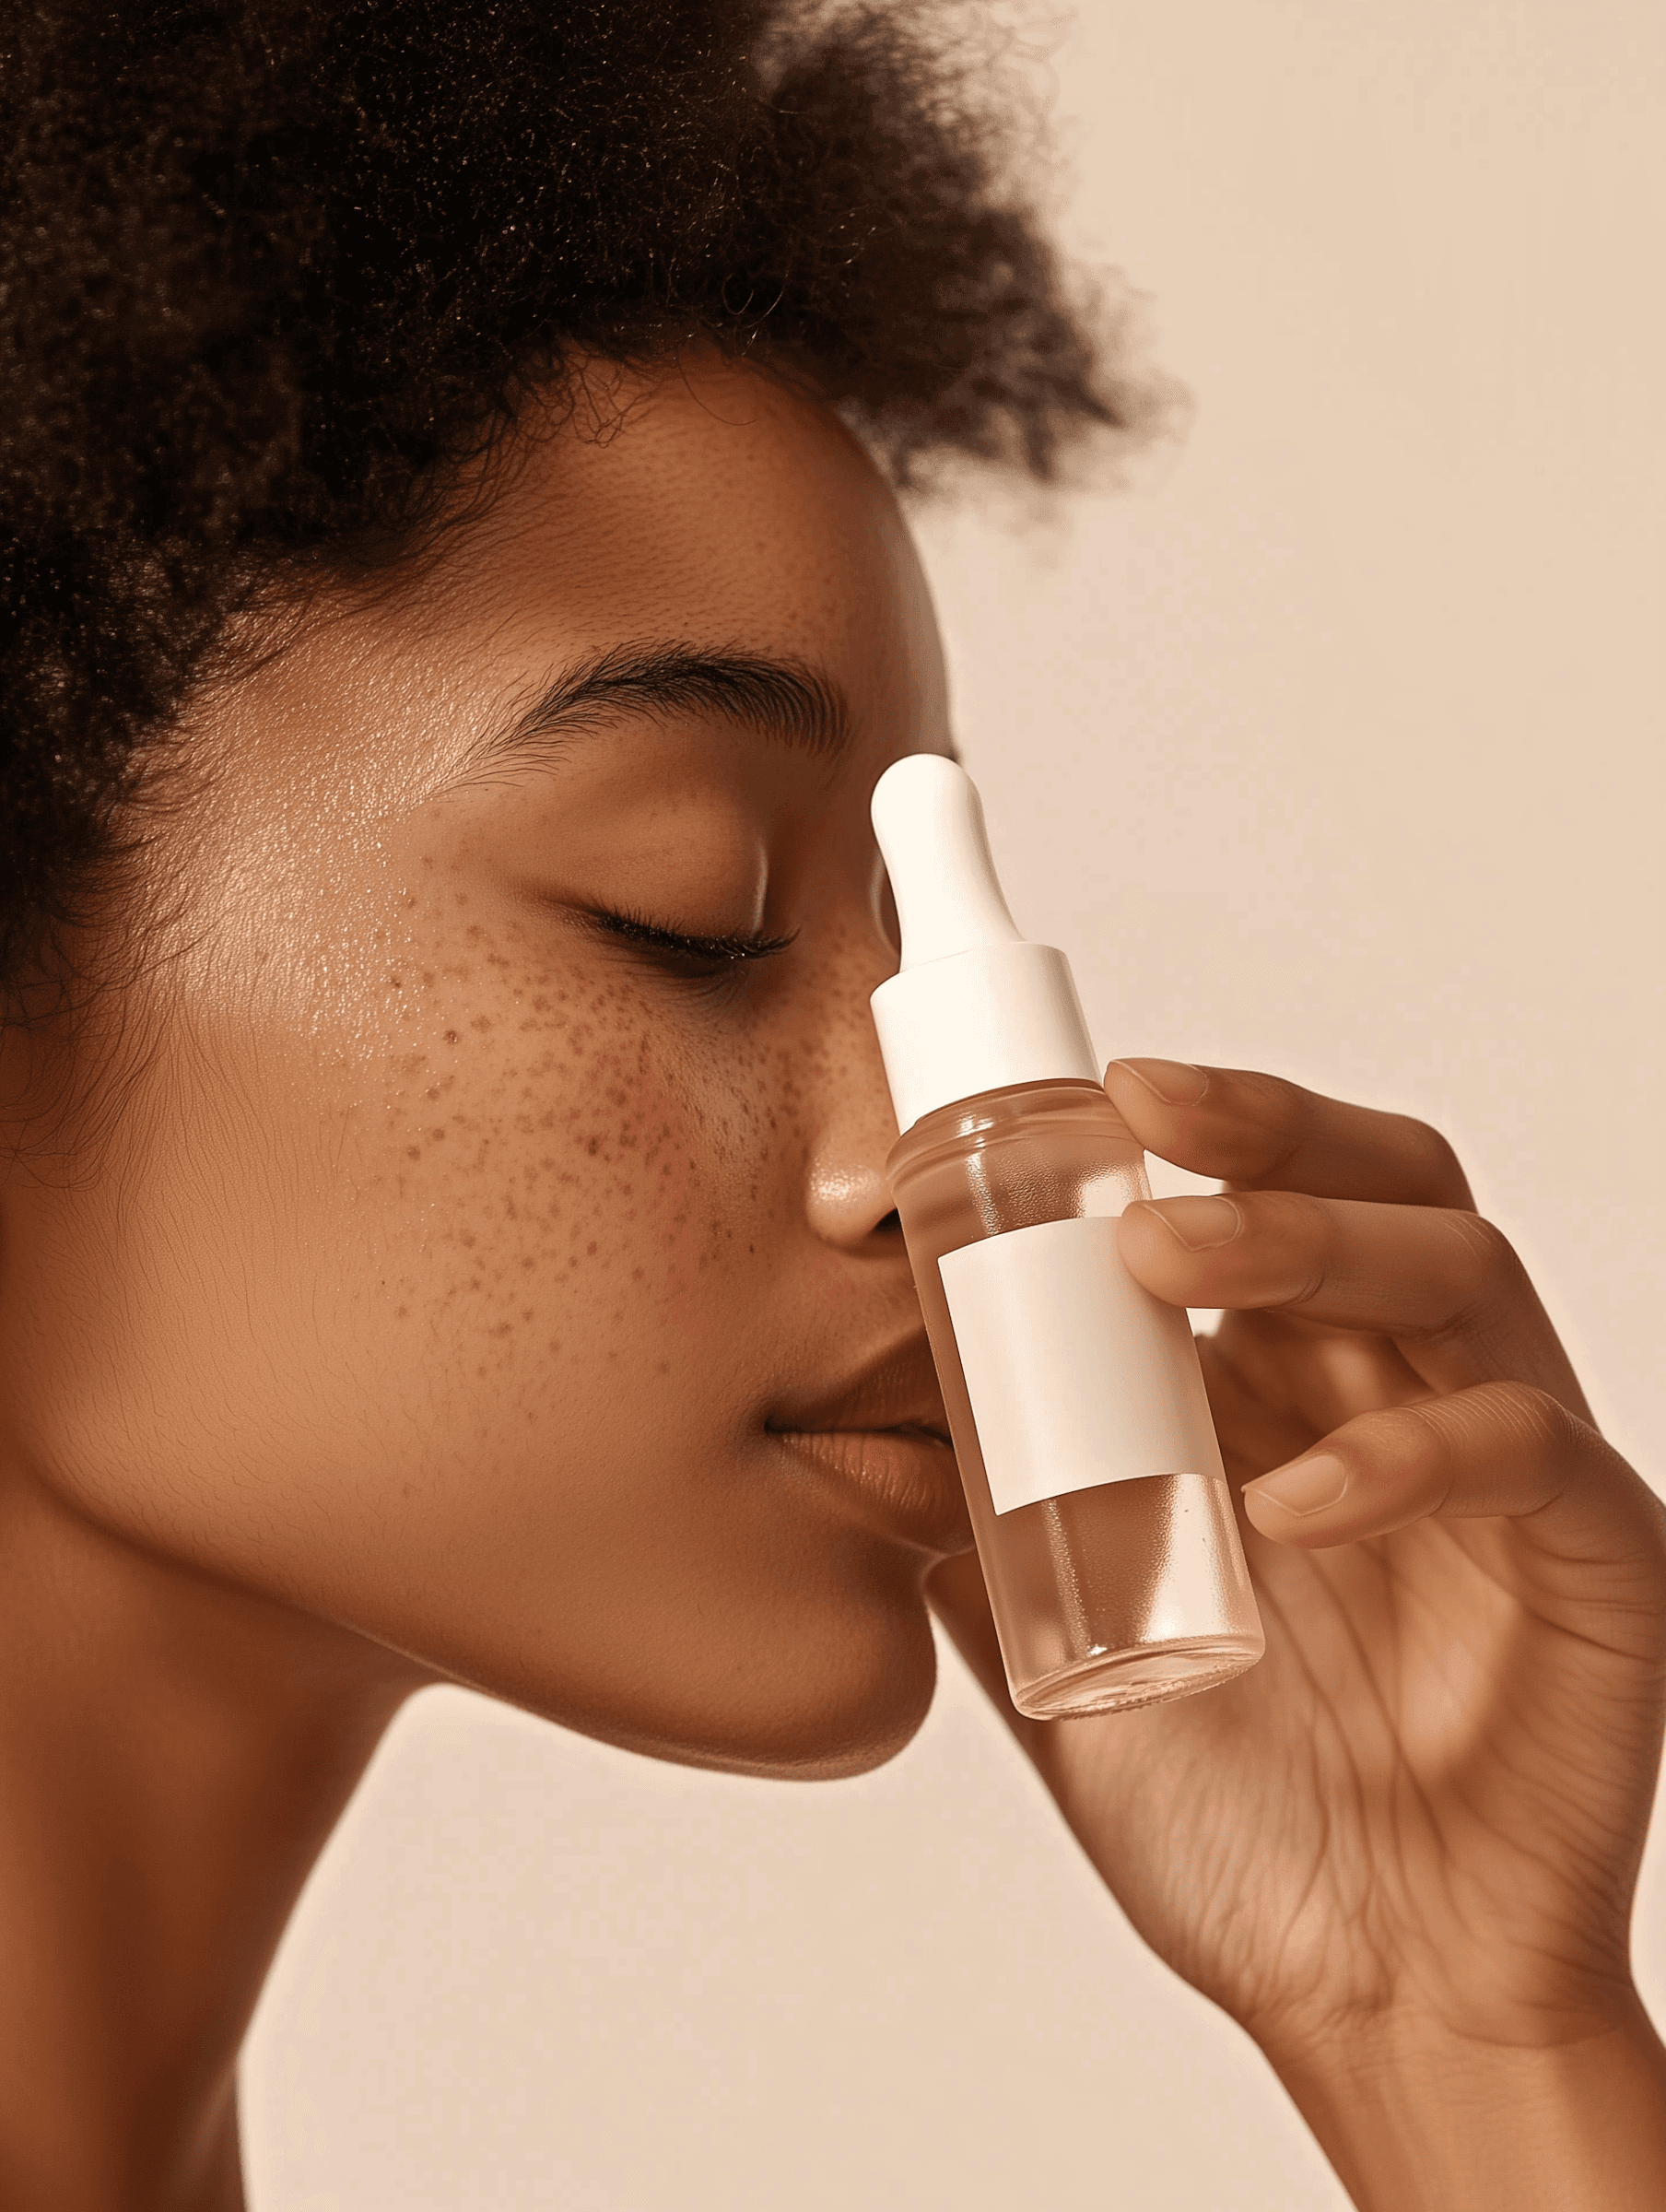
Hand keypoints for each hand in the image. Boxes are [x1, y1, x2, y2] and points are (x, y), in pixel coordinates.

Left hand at [928, 1060, 1665, 2210]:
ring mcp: (1506, 1471)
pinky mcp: (1597, 1558)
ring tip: (1169, 1251)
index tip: (1068, 1097)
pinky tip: (1292, 1498)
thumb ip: (983, 1538)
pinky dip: (1407, 1454)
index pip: (1268, 1197)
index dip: (1190, 1128)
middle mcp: (1403, 1396)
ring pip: (1454, 1269)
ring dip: (1311, 1238)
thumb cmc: (1235, 1817)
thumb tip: (858, 1446)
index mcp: (1290, 1392)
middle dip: (1260, 1127)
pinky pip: (1526, 1451)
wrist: (1369, 1996)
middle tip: (1134, 1112)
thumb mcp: (1068, 1647)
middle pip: (1378, 1183)